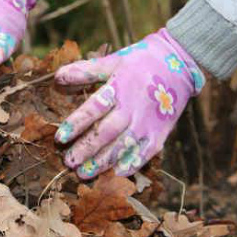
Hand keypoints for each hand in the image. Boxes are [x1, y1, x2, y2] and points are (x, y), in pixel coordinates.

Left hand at [53, 29, 205, 178]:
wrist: (179, 64)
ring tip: (83, 173)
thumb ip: (85, 71)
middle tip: (68, 162)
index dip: (76, 124)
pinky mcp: (159, 134)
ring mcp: (147, 123)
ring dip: (102, 162)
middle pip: (106, 133)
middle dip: (86, 149)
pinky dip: (129, 165)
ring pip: (122, 147)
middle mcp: (133, 108)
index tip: (60, 138)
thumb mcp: (112, 61)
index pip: (93, 108)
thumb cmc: (139, 62)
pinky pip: (144, 154)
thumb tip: (57, 77)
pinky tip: (114, 174)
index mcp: (119, 88)